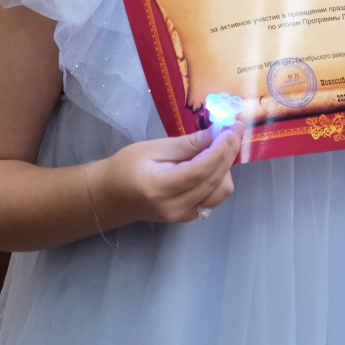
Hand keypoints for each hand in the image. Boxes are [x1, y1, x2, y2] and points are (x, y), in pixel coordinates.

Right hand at [93, 122, 242, 225]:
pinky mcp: (188, 217)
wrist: (111, 196)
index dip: (222, 149)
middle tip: (233, 129)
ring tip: (219, 145)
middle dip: (228, 153)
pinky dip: (218, 178)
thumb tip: (216, 133)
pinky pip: (213, 197)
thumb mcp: (153, 149)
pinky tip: (212, 162)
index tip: (233, 127)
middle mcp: (176, 207)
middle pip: (215, 180)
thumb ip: (186, 144)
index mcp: (162, 188)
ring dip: (225, 166)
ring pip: (220, 191)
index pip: (202, 170)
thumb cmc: (126, 166)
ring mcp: (184, 216)